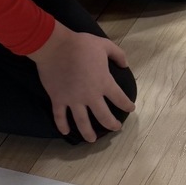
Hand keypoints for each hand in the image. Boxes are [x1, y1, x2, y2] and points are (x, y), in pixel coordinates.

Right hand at [29, 21, 135, 141]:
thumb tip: (125, 65)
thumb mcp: (105, 45)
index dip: (127, 105)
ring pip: (82, 122)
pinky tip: (66, 132)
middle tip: (116, 128)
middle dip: (112, 124)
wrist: (55, 46)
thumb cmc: (81, 45)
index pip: (120, 99)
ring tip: (92, 140)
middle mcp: (90, 96)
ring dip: (88, 133)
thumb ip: (118, 55)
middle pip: (104, 116)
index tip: (130, 109)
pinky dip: (62, 125)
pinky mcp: (58, 99)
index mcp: (104, 83)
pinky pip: (59, 116)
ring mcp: (73, 100)